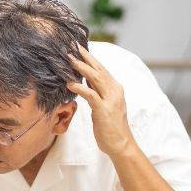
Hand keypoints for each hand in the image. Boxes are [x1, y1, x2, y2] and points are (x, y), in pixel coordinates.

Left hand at [67, 44, 134, 158]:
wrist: (121, 144)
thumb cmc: (110, 127)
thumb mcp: (103, 105)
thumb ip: (97, 92)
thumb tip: (85, 79)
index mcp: (115, 89)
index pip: (102, 69)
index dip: (90, 58)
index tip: (79, 47)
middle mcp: (115, 91)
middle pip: (99, 69)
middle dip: (86, 57)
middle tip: (73, 46)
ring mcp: (110, 100)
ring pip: (96, 78)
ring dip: (82, 68)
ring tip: (69, 59)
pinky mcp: (104, 110)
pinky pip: (91, 95)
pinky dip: (80, 88)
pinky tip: (70, 83)